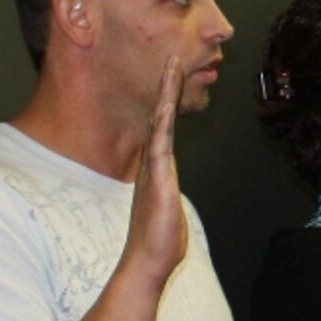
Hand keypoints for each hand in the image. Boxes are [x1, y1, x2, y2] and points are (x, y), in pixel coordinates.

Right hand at [125, 58, 188, 283]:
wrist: (148, 261)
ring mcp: (155, 170)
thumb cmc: (159, 240)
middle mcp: (154, 164)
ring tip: (171, 67)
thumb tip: (167, 191)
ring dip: (166, 95)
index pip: (163, 130)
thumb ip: (166, 194)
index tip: (171, 80)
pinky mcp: (159, 180)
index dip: (166, 104)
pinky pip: (160, 145)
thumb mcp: (167, 208)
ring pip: (161, 124)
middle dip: (166, 88)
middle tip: (171, 59)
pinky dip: (163, 124)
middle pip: (160, 118)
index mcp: (158, 170)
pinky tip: (166, 105)